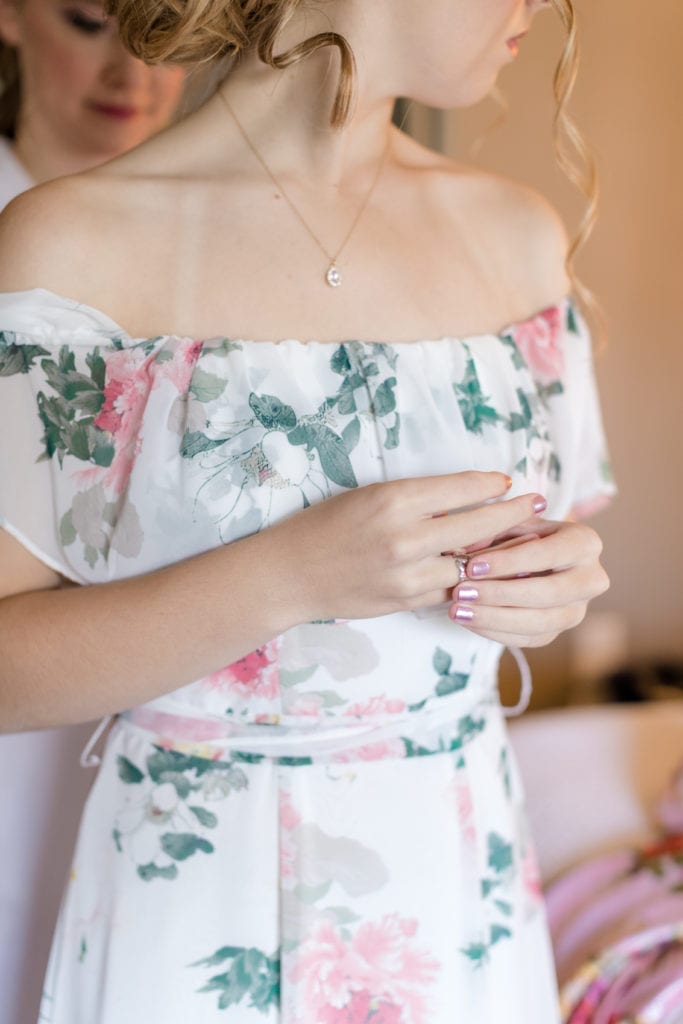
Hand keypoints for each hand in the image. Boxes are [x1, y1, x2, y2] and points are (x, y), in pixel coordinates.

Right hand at [272, 472, 548, 622]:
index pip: (462, 489)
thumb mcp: (370, 495)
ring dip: (498, 552)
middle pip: (478, 526)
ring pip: (472, 564)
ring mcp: (408, 575)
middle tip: (537, 504)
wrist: (293, 574)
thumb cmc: (328, 524)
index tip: (509, 482)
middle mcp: (405, 537)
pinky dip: (471, 579)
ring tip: (519, 540)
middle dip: (512, 514)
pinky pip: (452, 589)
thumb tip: (471, 496)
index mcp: (394, 500)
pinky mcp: (407, 602)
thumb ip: (419, 498)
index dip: (493, 485)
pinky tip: (485, 570)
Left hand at [448, 519, 608, 646]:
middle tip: (462, 592)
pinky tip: (468, 620)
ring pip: (540, 623)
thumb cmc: (520, 533)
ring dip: (495, 618)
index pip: (549, 554)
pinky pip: (529, 639)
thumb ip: (492, 530)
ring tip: (457, 610)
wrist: (535, 557)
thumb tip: (467, 549)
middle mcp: (591, 579)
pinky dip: (495, 632)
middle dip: (501, 594)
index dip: (510, 562)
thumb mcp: (510, 523)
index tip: (472, 566)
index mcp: (585, 543)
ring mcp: (578, 610)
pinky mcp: (558, 632)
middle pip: (550, 593)